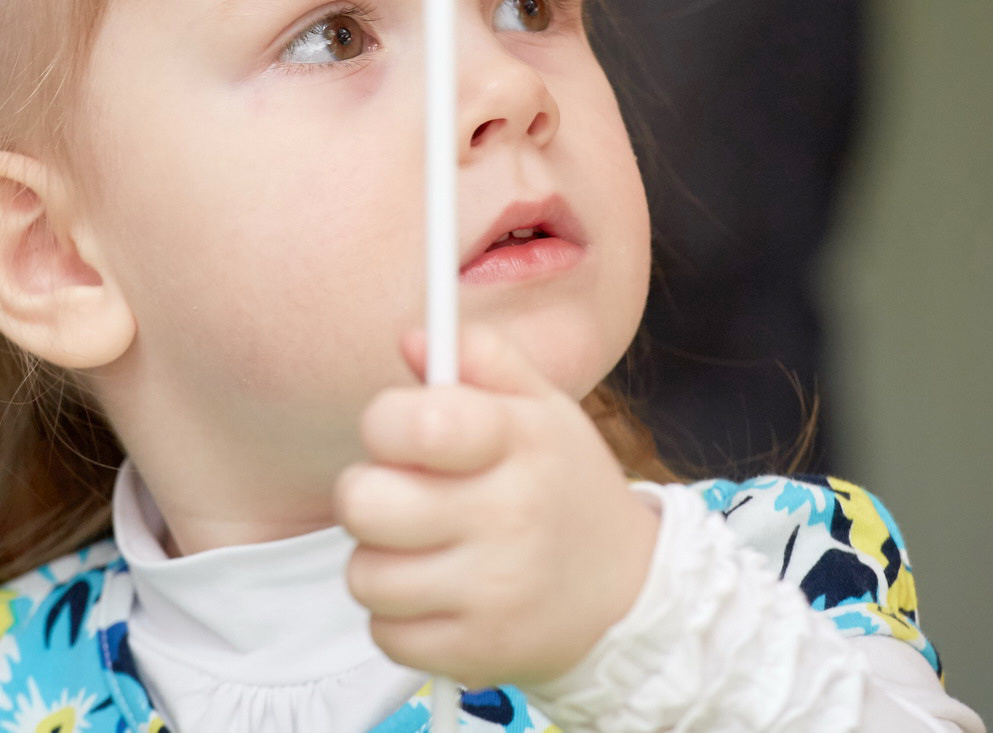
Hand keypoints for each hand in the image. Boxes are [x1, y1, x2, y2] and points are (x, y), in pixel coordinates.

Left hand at [333, 327, 660, 687]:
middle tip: (402, 497)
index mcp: (519, 441)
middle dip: (368, 495)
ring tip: (424, 551)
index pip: (413, 422)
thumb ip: (481, 358)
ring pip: (364, 575)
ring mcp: (494, 591)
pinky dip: (399, 618)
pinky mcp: (477, 652)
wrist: (628, 596)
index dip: (384, 423)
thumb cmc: (563, 490)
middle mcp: (509, 515)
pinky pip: (384, 633)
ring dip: (381, 562)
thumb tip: (413, 339)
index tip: (399, 432)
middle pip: (364, 502)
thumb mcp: (542, 408)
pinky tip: (438, 597)